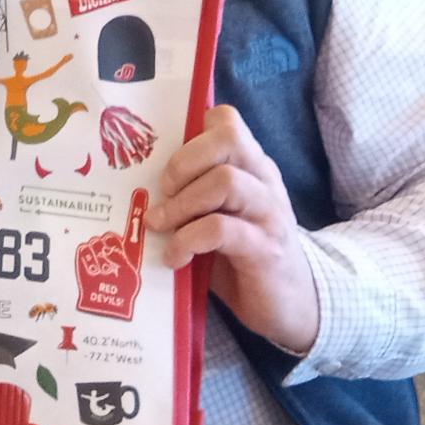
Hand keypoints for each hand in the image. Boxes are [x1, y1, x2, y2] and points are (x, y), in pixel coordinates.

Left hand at [149, 105, 319, 354]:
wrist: (290, 303)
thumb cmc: (240, 255)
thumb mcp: (214, 214)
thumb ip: (190, 192)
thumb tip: (134, 183)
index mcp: (250, 167)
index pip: (227, 121)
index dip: (191, 135)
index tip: (166, 166)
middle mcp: (264, 182)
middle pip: (227, 140)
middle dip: (182, 164)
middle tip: (162, 193)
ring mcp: (269, 214)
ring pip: (225, 181)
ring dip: (181, 204)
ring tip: (160, 226)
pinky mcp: (265, 249)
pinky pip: (220, 230)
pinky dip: (187, 241)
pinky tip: (174, 258)